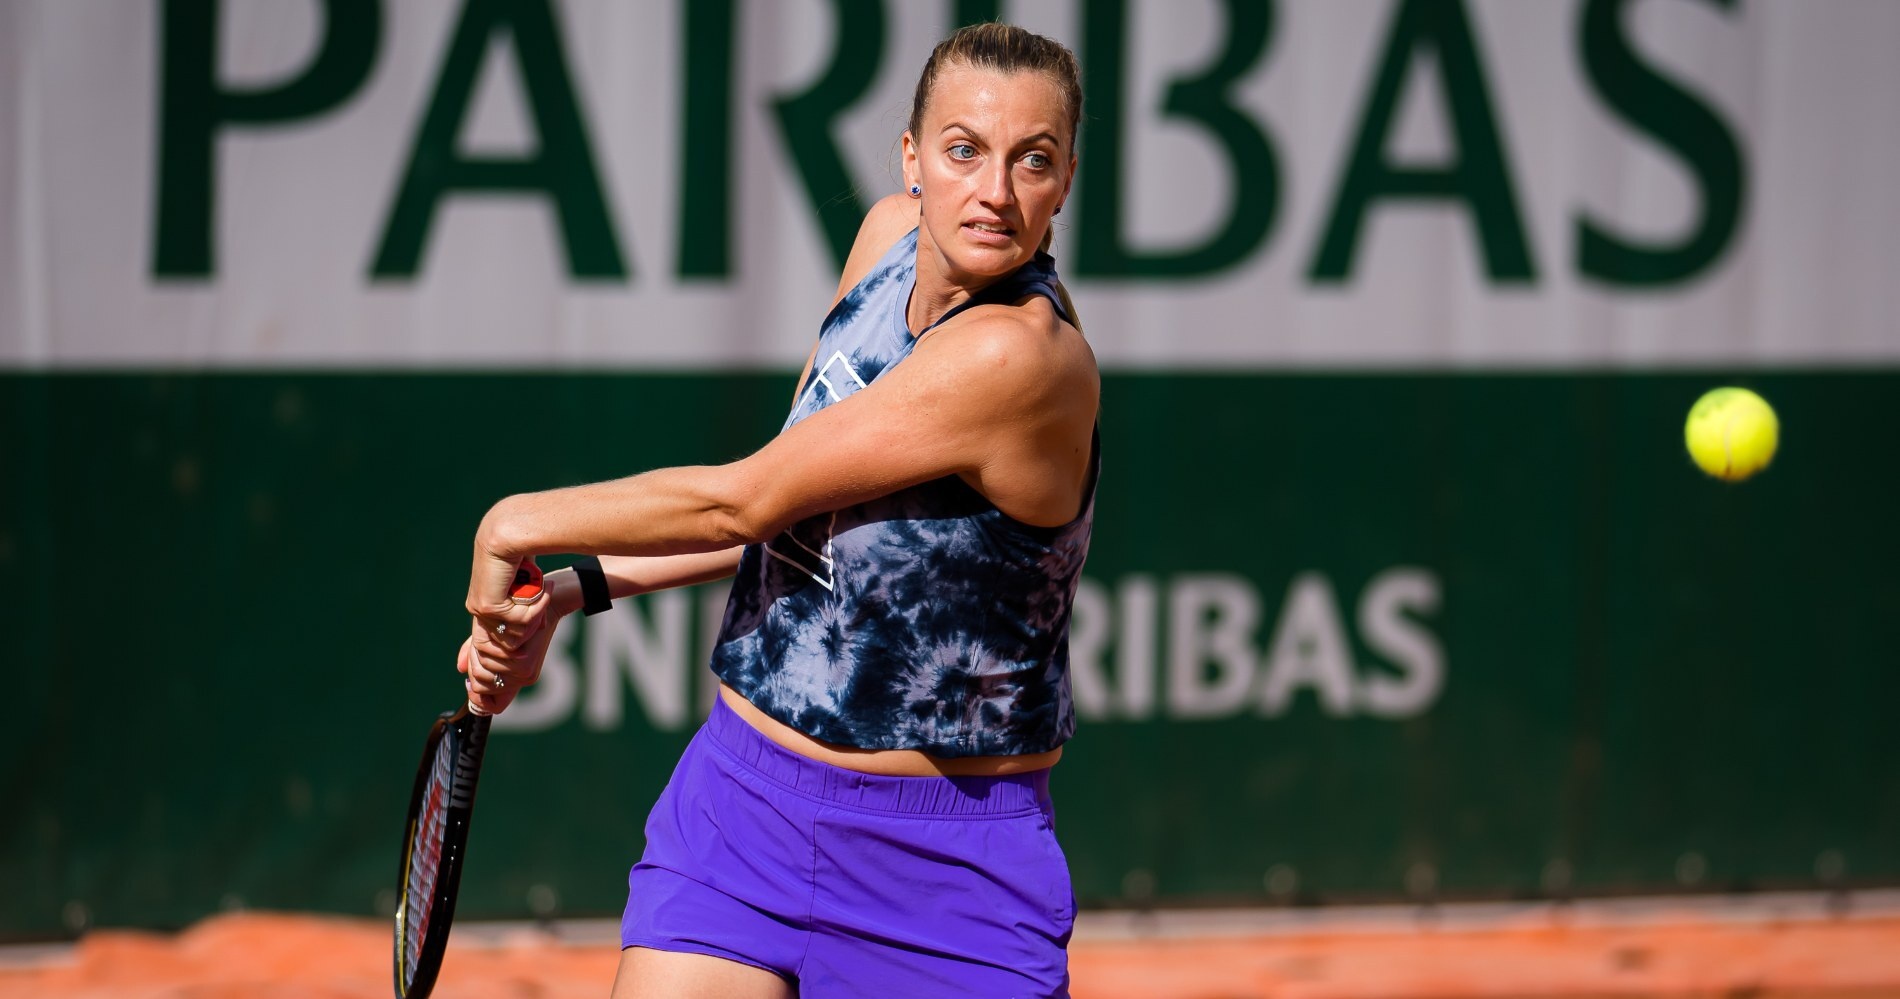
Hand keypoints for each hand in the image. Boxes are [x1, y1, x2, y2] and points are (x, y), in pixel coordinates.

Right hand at [460, 565, 580, 714]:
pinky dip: (486, 650)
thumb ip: (476, 655)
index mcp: (515, 677)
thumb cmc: (511, 617)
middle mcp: (521, 680)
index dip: (479, 700)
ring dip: (479, 655)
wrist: (536, 600)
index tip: (469, 684)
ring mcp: (524, 674)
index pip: (494, 707)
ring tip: (490, 637)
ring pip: (483, 676)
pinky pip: (490, 666)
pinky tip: (494, 636)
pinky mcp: (524, 665)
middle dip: (474, 666)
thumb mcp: (490, 637)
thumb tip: (461, 669)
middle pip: (480, 687)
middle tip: (480, 646)